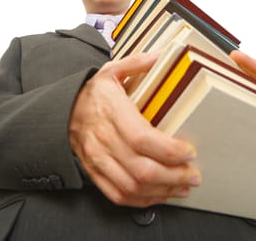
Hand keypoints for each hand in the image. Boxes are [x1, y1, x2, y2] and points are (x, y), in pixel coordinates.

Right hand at [69, 52, 201, 206]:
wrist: (61, 112)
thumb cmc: (90, 93)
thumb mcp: (110, 71)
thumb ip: (137, 63)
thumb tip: (164, 54)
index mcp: (111, 112)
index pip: (142, 138)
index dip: (169, 150)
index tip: (189, 151)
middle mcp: (104, 140)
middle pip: (142, 169)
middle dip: (174, 176)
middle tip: (194, 175)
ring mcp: (98, 160)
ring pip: (133, 186)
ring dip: (163, 191)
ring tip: (183, 187)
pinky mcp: (95, 173)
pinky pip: (119, 195)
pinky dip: (143, 200)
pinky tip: (160, 195)